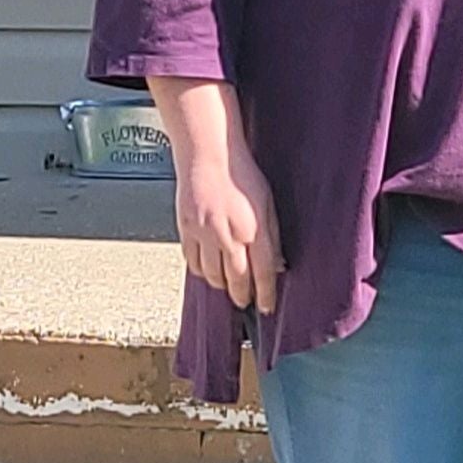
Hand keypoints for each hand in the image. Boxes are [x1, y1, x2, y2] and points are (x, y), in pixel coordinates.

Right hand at [174, 142, 284, 311]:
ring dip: (222, 285)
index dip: (266, 294)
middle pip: (237, 279)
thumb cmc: (240, 175)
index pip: (263, 273)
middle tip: (246, 302)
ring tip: (229, 286)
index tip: (267, 307)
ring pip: (212, 276)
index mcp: (254, 228)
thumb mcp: (267, 204)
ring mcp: (204, 234)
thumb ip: (272, 236)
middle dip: (243, 296)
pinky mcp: (186, 230)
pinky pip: (193, 263)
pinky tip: (210, 270)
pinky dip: (202, 271)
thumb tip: (276, 264)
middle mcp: (228, 235)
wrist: (208, 155)